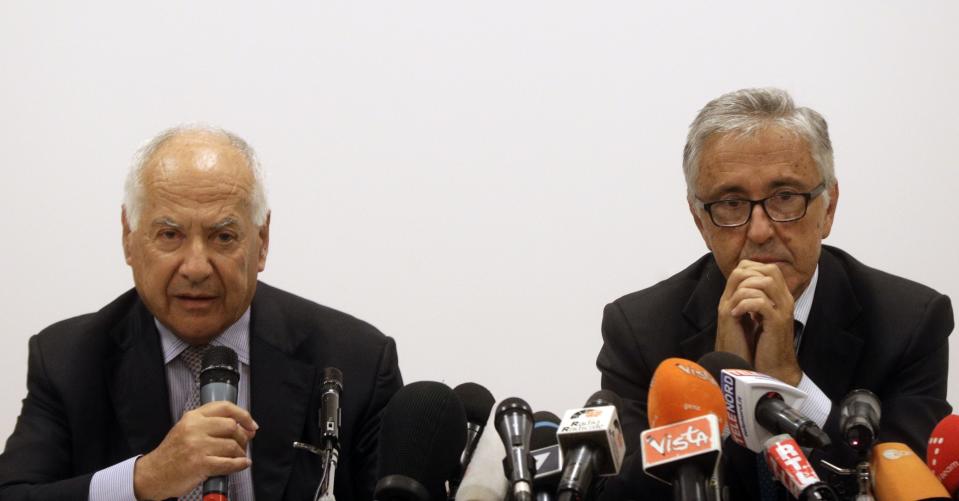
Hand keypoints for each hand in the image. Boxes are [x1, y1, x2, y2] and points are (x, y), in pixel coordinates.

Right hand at [133, 401, 257, 499]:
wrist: (153, 474)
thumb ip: (210, 424)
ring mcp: (197, 446)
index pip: (225, 407)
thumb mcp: (186, 430)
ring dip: (240, 453)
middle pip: (232, 426)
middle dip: (243, 436)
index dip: (243, 415)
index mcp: (192, 417)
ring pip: (232, 445)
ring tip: (238, 457)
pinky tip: (241, 464)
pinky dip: (239, 464)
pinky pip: (229, 463)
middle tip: (244, 443)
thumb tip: (242, 426)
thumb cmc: (172, 454)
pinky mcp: (200, 464)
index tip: (251, 423)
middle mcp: (194, 429)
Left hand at [715, 260, 801, 385]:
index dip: (750, 270)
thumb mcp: (757, 315)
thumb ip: (754, 297)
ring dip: (743, 291)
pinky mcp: (777, 322)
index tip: (734, 284)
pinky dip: (744, 305)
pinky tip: (735, 314)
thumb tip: (741, 280)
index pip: (770, 268)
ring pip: (765, 283)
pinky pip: (761, 302)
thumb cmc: (762, 343)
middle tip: (733, 292)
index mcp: (781, 297)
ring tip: (733, 305)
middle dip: (747, 277)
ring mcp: (783, 310)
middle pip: (770, 271)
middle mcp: (786, 300)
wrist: (772, 367)